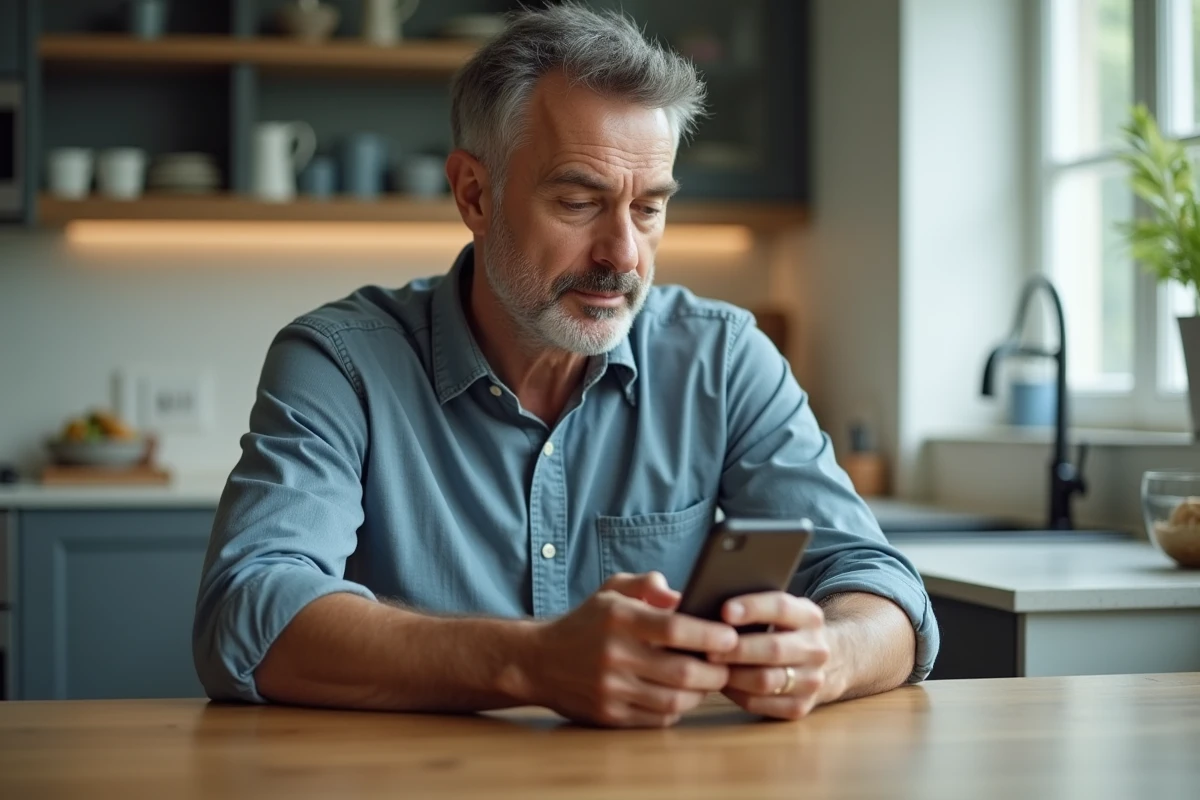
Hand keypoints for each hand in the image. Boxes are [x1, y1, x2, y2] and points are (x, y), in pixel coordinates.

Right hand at [528, 572, 737, 727]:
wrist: (539, 661)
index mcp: (619, 619)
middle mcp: (615, 655)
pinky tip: (682, 696)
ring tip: (708, 680)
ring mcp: (611, 690)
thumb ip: (647, 584)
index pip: (674, 628)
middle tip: (728, 664)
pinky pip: (657, 719)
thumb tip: (681, 596)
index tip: (731, 637)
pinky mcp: (609, 716)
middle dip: (715, 671)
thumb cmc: (586, 622)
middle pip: (682, 671)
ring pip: (674, 700)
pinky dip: (677, 709)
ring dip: (700, 693)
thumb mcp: (611, 590)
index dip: (709, 635)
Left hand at [709, 592, 832, 720]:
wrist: (822, 661)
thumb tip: (711, 607)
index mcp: (809, 617)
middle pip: (774, 649)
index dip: (752, 608)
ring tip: (711, 668)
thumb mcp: (780, 611)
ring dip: (734, 675)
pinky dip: (736, 694)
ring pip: (767, 680)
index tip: (724, 611)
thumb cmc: (783, 630)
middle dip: (737, 649)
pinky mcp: (801, 707)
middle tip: (708, 649)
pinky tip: (722, 684)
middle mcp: (817, 649)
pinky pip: (761, 703)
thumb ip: (756, 608)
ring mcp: (812, 680)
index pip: (781, 608)